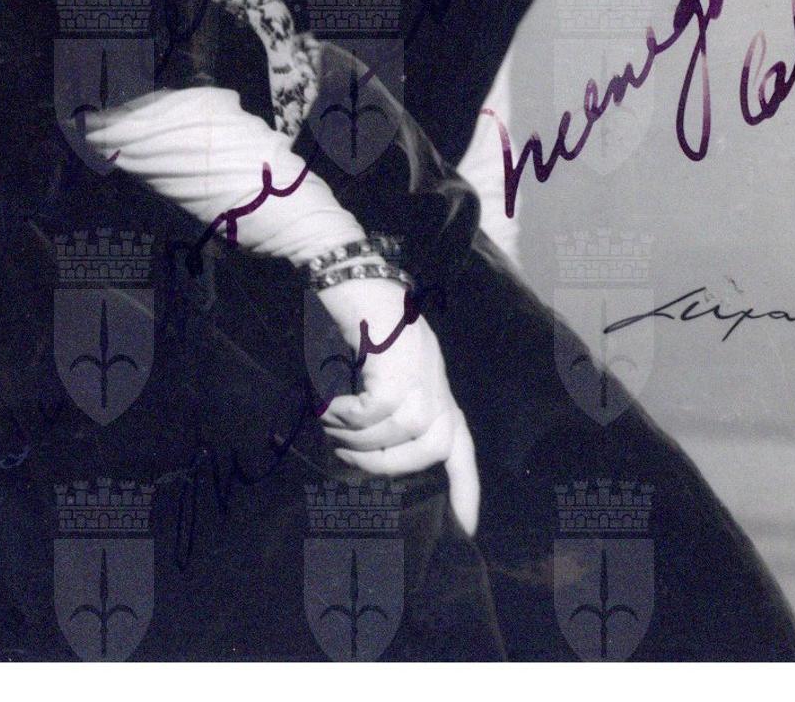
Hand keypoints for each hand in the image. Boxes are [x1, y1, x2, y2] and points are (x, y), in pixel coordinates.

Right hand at [313, 276, 479, 535]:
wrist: (343, 266)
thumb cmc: (349, 319)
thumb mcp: (368, 369)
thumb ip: (376, 406)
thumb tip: (358, 457)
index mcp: (431, 380)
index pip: (460, 441)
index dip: (466, 486)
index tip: (465, 528)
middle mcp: (434, 374)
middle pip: (435, 444)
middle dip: (392, 464)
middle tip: (348, 456)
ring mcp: (420, 363)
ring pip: (401, 428)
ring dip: (359, 438)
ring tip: (330, 425)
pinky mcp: (397, 356)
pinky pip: (376, 409)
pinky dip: (347, 415)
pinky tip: (328, 404)